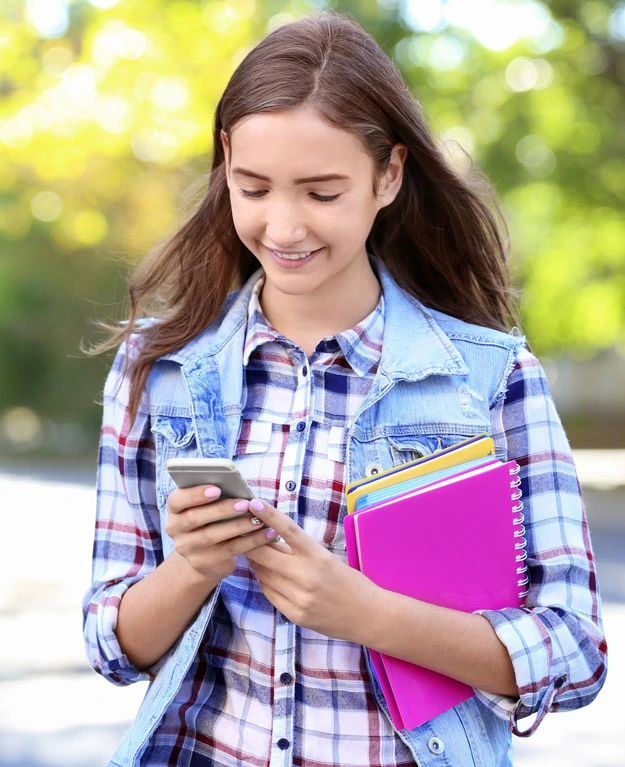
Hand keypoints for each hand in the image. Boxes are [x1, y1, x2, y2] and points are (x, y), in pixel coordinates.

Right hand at [165, 486, 271, 582]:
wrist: (206, 556)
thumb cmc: (211, 520)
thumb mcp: (206, 507)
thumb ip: (215, 496)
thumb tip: (237, 486)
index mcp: (175, 511)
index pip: (177, 500)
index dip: (195, 494)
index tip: (217, 489)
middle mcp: (176, 530)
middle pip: (195, 518)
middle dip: (222, 509)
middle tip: (245, 503)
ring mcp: (189, 549)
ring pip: (213, 536)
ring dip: (239, 526)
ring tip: (259, 519)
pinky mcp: (206, 563)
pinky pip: (230, 550)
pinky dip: (251, 541)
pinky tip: (267, 533)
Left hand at [242, 498, 380, 642]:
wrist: (368, 615)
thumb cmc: (349, 581)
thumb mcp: (327, 558)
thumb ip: (298, 551)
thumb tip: (270, 541)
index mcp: (317, 556)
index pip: (288, 530)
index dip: (268, 515)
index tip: (253, 502)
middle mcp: (306, 576)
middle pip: (264, 555)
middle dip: (251, 544)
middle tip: (244, 534)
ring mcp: (299, 598)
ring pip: (263, 575)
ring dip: (257, 563)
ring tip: (259, 556)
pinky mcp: (295, 615)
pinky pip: (269, 593)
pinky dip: (266, 582)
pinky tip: (271, 577)